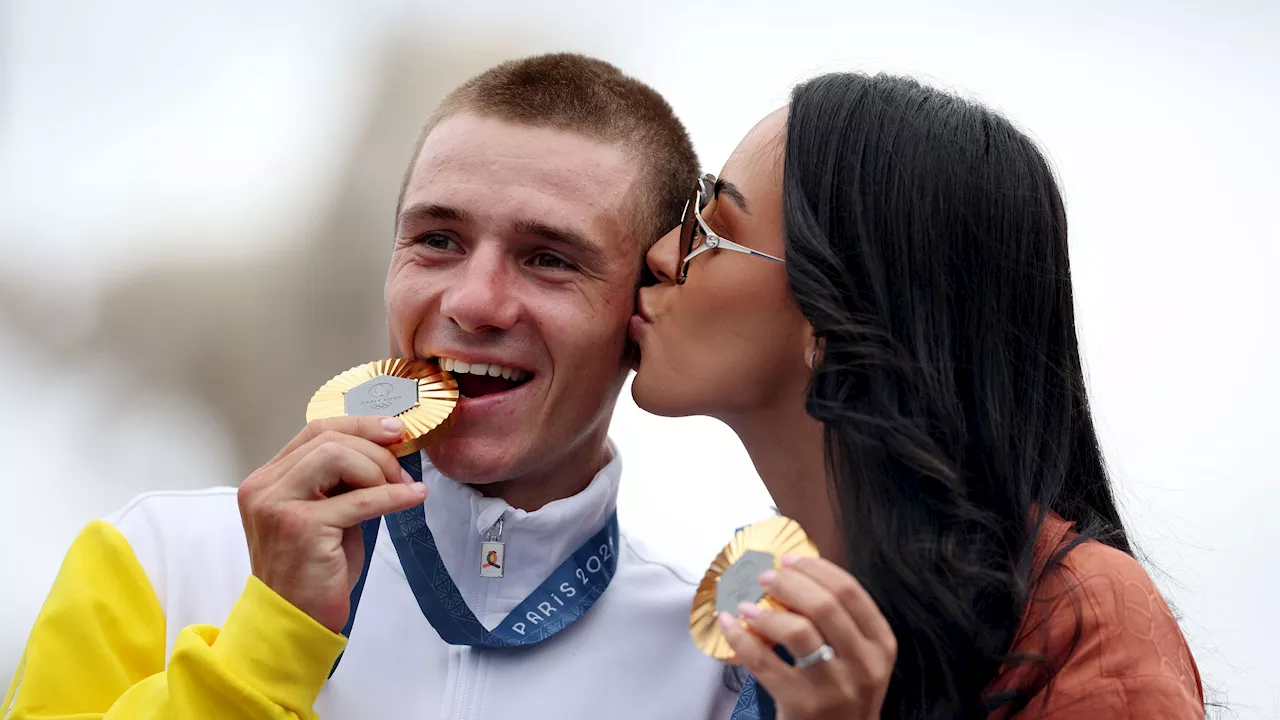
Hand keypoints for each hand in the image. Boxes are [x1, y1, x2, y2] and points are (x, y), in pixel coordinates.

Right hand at [238, 416, 426, 633]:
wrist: (294, 621)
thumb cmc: (314, 571)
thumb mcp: (325, 514)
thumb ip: (341, 482)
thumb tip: (385, 449)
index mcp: (267, 480)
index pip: (315, 431)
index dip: (359, 425)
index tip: (394, 431)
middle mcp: (264, 487)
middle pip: (328, 438)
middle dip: (374, 450)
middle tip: (401, 472)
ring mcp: (277, 505)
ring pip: (337, 456)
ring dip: (378, 469)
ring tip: (399, 489)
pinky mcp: (300, 527)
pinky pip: (358, 499)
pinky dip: (392, 495)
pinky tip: (412, 498)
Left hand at [718, 556, 896, 719]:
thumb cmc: (843, 692)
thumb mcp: (858, 657)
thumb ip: (839, 621)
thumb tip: (794, 572)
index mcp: (881, 644)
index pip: (849, 590)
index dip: (815, 568)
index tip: (790, 560)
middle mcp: (864, 664)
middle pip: (824, 605)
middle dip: (788, 583)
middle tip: (765, 577)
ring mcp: (835, 687)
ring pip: (798, 631)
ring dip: (766, 611)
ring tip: (746, 605)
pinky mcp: (803, 705)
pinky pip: (764, 661)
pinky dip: (741, 638)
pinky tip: (731, 625)